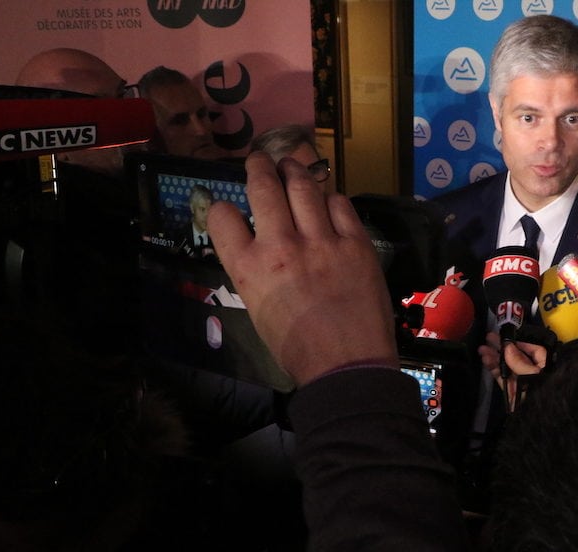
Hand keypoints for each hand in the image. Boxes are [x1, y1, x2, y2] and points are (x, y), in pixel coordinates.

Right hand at [209, 152, 396, 385]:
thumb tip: (259, 249)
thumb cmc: (297, 348)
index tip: (228, 206)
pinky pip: (340, 205)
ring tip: (291, 166)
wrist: (347, 365)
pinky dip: (331, 198)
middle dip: (259, 167)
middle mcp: (281, 245)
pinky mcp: (355, 243)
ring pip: (304, 186)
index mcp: (249, 268)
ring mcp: (321, 241)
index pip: (222, 217)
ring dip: (294, 171)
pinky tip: (328, 200)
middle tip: (259, 161)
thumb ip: (255, 272)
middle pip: (264, 188)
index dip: (222, 207)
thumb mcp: (258, 310)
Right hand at [479, 331, 546, 411]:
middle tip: (489, 337)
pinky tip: (485, 359)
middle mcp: (533, 373)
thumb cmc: (541, 395)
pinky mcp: (511, 390)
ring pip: (507, 366)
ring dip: (494, 357)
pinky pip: (502, 377)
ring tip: (482, 348)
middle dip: (503, 348)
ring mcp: (521, 382)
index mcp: (545, 368)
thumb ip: (520, 362)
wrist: (534, 421)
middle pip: (518, 357)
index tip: (508, 340)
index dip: (521, 344)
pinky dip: (493, 368)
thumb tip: (509, 348)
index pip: (535, 351)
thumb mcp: (533, 377)